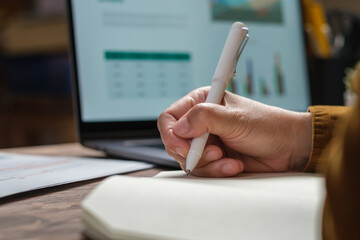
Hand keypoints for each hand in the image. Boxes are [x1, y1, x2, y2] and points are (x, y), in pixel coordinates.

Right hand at [157, 87, 311, 176]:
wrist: (287, 148)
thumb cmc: (266, 126)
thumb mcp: (235, 118)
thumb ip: (204, 118)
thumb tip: (178, 128)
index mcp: (201, 103)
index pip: (170, 118)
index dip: (171, 134)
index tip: (184, 147)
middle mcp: (200, 122)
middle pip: (175, 142)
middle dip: (193, 152)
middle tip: (213, 152)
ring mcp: (206, 142)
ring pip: (188, 159)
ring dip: (208, 163)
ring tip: (227, 158)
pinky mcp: (213, 158)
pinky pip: (202, 170)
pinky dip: (217, 170)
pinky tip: (233, 165)